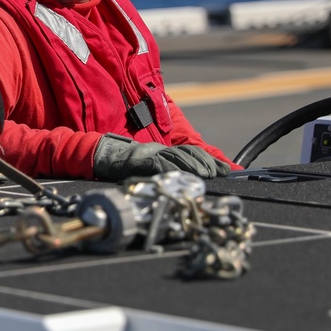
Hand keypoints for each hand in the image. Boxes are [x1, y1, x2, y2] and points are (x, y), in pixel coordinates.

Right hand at [93, 134, 231, 181]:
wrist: (105, 157)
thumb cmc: (127, 165)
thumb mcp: (151, 165)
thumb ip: (168, 169)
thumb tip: (190, 180)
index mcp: (164, 151)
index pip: (192, 152)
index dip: (210, 159)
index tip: (226, 169)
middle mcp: (161, 150)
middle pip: (188, 153)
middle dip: (206, 163)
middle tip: (219, 173)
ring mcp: (152, 154)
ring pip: (178, 157)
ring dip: (194, 165)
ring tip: (207, 175)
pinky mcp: (143, 160)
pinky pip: (161, 164)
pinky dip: (174, 169)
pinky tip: (184, 175)